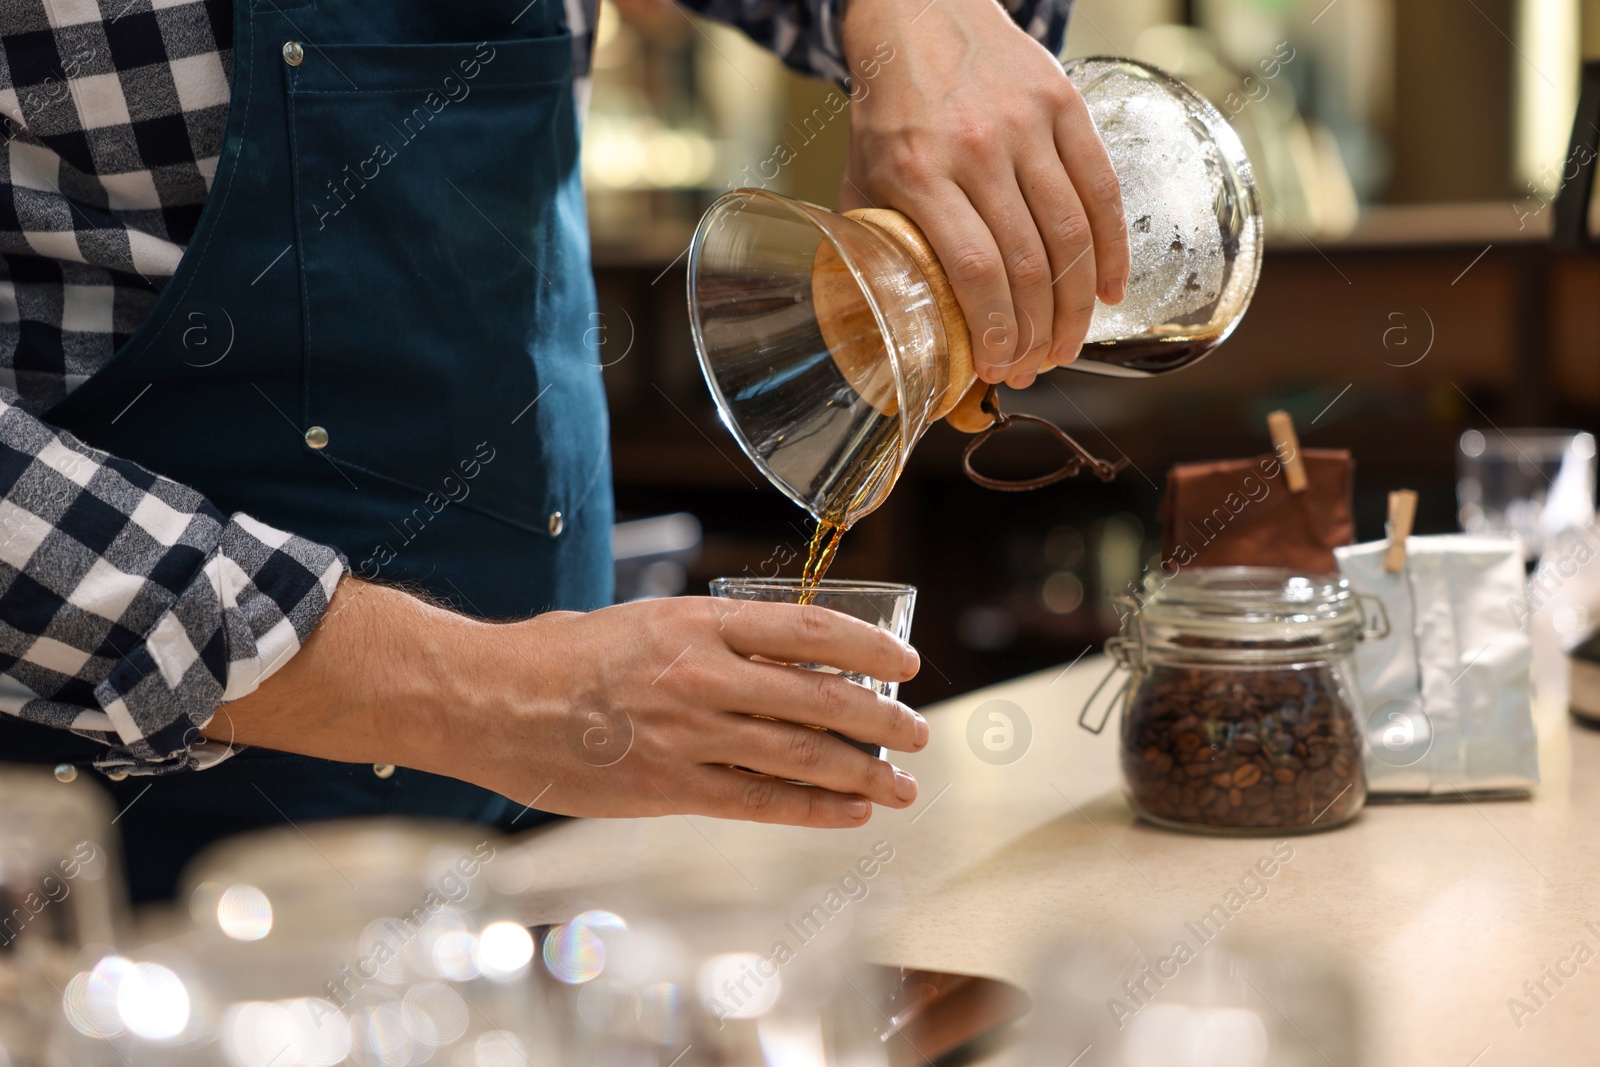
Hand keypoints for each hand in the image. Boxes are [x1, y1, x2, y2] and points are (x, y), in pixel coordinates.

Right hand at [209, 581, 926, 827]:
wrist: (487, 697)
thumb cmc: (561, 654)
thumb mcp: (644, 621)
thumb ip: (710, 639)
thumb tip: (777, 657)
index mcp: (697, 620)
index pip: (808, 630)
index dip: (868, 649)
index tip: (905, 663)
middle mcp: (702, 675)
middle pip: (818, 697)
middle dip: (880, 720)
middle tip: (918, 733)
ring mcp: (687, 734)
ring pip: (798, 754)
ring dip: (861, 773)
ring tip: (900, 785)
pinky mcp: (668, 787)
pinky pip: (758, 801)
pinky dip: (811, 808)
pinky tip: (848, 812)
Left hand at [838, 0, 1128, 388]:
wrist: (920, 13)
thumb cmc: (889, 110)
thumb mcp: (862, 178)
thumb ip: (878, 246)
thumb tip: (891, 326)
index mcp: (918, 173)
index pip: (974, 270)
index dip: (996, 330)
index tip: (1000, 367)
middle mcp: (976, 148)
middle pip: (1029, 262)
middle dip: (1039, 331)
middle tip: (1037, 366)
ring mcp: (1026, 125)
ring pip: (1071, 235)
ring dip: (1077, 305)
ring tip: (1068, 344)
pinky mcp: (1064, 106)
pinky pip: (1101, 190)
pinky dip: (1112, 251)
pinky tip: (1108, 293)